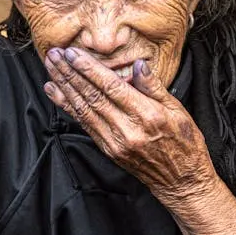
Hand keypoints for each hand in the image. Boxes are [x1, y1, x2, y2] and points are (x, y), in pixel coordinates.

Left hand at [43, 47, 215, 200]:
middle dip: (69, 73)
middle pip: (91, 96)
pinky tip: (55, 91)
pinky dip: (67, 105)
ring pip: (83, 108)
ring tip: (50, 67)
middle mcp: (127, 129)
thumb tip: (138, 64)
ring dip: (64, 86)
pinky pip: (83, 123)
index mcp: (147, 115)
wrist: (180, 181)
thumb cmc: (184, 143)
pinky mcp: (107, 149)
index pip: (111, 87)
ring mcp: (114, 141)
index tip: (73, 53)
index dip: (89, 69)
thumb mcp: (179, 111)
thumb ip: (155, 87)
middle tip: (54, 54)